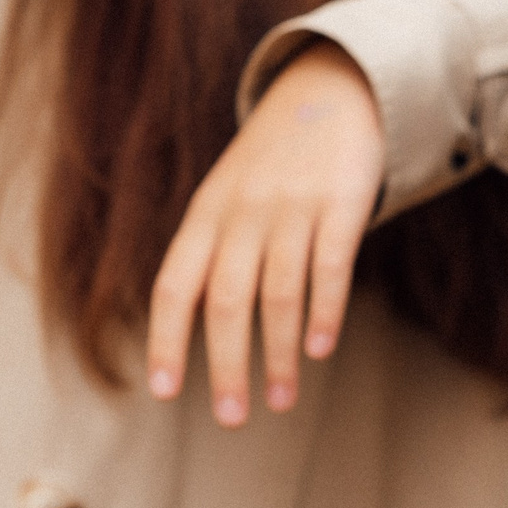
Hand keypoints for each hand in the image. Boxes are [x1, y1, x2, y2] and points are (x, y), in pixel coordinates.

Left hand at [146, 42, 383, 425]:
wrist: (330, 89)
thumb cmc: (271, 162)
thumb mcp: (227, 197)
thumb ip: (211, 254)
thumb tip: (194, 331)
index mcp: (207, 215)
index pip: (175, 285)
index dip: (167, 339)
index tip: (166, 392)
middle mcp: (243, 212)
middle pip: (227, 299)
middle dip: (227, 364)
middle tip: (232, 418)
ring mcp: (293, 206)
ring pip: (279, 292)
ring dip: (278, 354)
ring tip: (282, 400)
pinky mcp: (341, 202)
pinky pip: (330, 264)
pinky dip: (324, 311)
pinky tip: (321, 349)